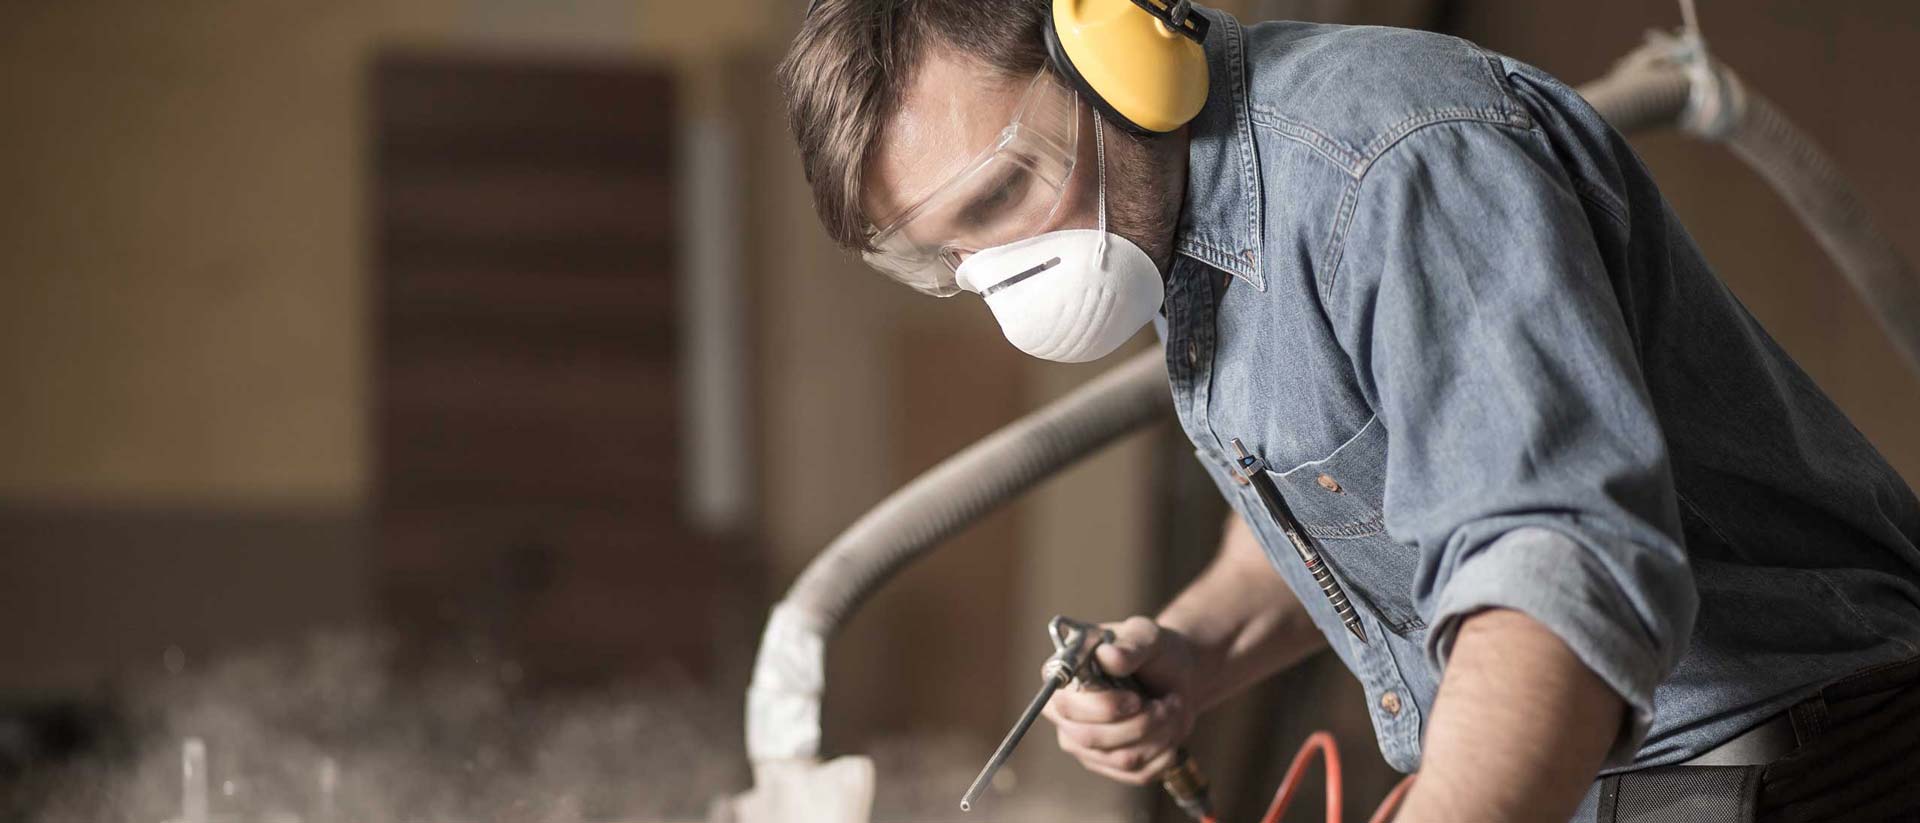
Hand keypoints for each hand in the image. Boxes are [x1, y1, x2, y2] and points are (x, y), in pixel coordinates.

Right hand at [1041, 616, 1202, 785]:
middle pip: (1089, 738)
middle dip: (1139, 724)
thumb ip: (1130, 645)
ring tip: (1171, 709)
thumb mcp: (1148, 637)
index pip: (1064, 705)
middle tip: (1167, 703)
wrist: (1179, 677)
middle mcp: (1065, 713)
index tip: (1136, 698)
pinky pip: (1137, 773)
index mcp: (1063, 675)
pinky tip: (1169, 731)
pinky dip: (1164, 753)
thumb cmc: (1155, 652)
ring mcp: (1084, 743)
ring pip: (1120, 758)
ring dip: (1159, 734)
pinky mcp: (1108, 765)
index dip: (1103, 708)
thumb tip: (1107, 655)